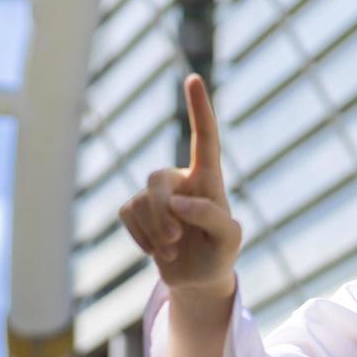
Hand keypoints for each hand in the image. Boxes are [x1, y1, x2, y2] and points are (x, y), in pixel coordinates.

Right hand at [117, 73, 240, 292]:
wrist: (198, 279)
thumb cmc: (220, 254)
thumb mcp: (229, 240)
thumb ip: (212, 216)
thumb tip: (179, 202)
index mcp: (209, 178)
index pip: (204, 137)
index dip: (199, 108)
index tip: (193, 78)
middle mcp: (181, 178)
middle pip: (156, 181)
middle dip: (161, 214)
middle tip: (175, 241)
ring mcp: (157, 193)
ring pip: (139, 200)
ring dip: (153, 232)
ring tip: (172, 250)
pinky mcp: (137, 210)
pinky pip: (127, 214)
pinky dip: (140, 237)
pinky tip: (157, 251)